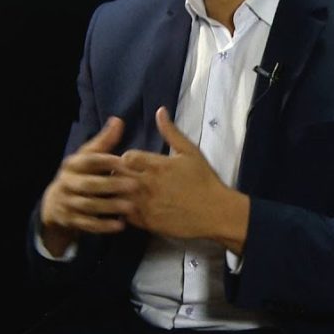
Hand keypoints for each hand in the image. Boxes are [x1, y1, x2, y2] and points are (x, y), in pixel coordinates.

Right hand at [39, 117, 137, 254]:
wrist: (55, 204)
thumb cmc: (81, 174)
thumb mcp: (88, 156)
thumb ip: (104, 142)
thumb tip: (118, 121)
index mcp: (72, 165)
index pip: (88, 161)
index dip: (106, 161)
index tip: (125, 161)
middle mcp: (67, 183)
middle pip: (88, 185)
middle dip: (111, 185)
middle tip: (135, 185)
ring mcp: (67, 203)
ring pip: (88, 206)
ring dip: (110, 207)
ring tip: (131, 206)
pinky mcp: (71, 221)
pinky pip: (87, 224)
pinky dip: (103, 226)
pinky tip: (121, 225)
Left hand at [121, 107, 249, 252]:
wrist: (215, 212)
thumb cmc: (204, 180)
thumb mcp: (190, 152)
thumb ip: (171, 132)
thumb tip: (160, 111)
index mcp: (157, 165)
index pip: (126, 158)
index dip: (126, 159)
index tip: (131, 162)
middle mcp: (148, 184)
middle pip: (118, 176)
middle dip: (118, 174)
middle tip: (124, 176)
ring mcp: (146, 205)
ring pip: (118, 196)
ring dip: (119, 193)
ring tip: (125, 192)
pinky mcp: (147, 222)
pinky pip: (126, 216)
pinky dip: (125, 211)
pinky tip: (132, 208)